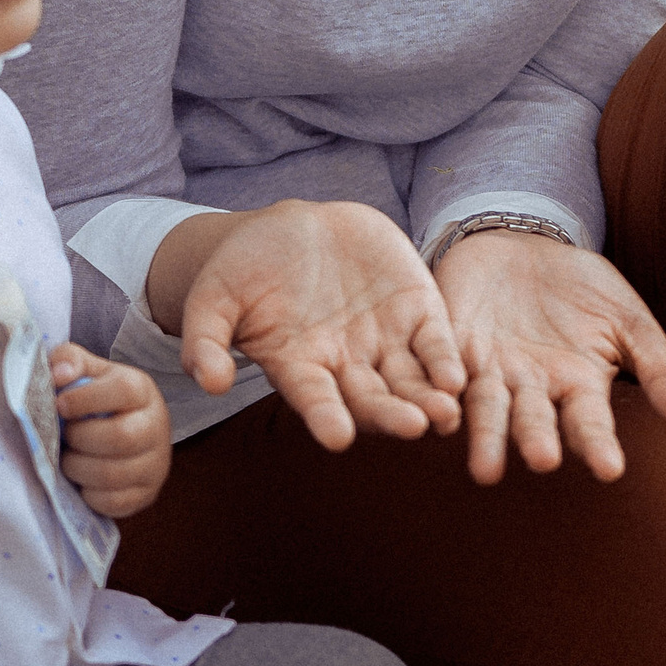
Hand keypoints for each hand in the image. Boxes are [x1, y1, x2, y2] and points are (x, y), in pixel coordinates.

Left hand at [49, 346, 172, 517]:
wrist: (123, 431)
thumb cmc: (97, 400)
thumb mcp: (87, 373)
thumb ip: (69, 362)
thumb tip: (58, 375)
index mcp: (142, 390)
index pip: (123, 391)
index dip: (85, 399)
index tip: (59, 405)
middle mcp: (157, 426)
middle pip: (120, 437)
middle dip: (80, 439)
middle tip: (65, 436)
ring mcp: (156, 464)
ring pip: (112, 474)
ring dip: (78, 468)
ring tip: (69, 458)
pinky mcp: (146, 494)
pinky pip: (112, 502)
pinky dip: (88, 494)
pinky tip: (82, 479)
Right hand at [177, 198, 466, 452]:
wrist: (289, 229)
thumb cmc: (242, 270)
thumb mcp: (213, 299)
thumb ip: (207, 340)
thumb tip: (209, 382)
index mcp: (300, 367)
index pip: (315, 399)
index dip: (326, 417)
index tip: (337, 437)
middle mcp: (347, 363)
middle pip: (373, 399)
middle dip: (392, 414)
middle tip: (413, 427)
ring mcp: (384, 339)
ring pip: (411, 378)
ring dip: (430, 398)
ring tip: (445, 414)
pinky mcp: (415, 308)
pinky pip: (436, 341)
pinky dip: (447, 358)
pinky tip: (458, 377)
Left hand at [432, 229, 665, 482]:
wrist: (525, 244)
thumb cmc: (585, 291)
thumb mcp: (630, 323)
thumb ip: (658, 371)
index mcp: (578, 387)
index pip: (590, 423)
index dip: (598, 445)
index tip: (611, 470)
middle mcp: (531, 389)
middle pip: (532, 421)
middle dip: (536, 440)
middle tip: (543, 461)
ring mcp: (488, 370)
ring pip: (485, 409)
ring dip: (486, 436)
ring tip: (485, 469)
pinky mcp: (449, 345)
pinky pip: (444, 369)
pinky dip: (443, 385)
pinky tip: (445, 399)